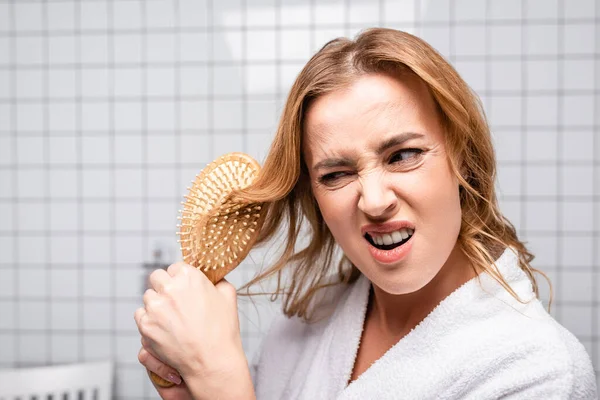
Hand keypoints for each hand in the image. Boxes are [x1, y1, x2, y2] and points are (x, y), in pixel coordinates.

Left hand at [134, 262, 253, 398]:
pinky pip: (140, 315)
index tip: (184, 288)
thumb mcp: (228, 297)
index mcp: (189, 276)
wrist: (212, 361)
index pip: (175, 267)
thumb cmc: (222, 330)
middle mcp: (169, 288)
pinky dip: (149, 320)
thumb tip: (213, 279)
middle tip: (174, 301)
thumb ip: (218, 281)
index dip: (180, 278)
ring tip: (171, 318)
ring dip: (156, 303)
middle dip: (164, 286)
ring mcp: (155, 307)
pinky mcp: (146, 325)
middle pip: (157, 277)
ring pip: (148, 296)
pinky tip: (163, 328)